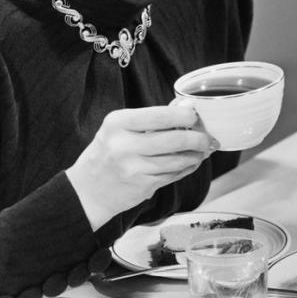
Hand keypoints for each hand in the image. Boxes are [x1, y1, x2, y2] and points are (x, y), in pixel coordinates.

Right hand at [66, 103, 217, 229]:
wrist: (88, 190)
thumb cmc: (108, 153)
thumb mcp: (120, 129)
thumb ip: (151, 118)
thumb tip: (185, 107)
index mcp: (118, 123)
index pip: (160, 116)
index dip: (185, 116)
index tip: (196, 116)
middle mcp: (123, 145)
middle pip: (174, 139)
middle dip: (198, 138)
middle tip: (207, 137)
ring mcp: (133, 168)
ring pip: (178, 160)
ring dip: (196, 156)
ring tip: (202, 151)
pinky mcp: (142, 186)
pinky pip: (173, 175)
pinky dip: (187, 168)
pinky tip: (191, 163)